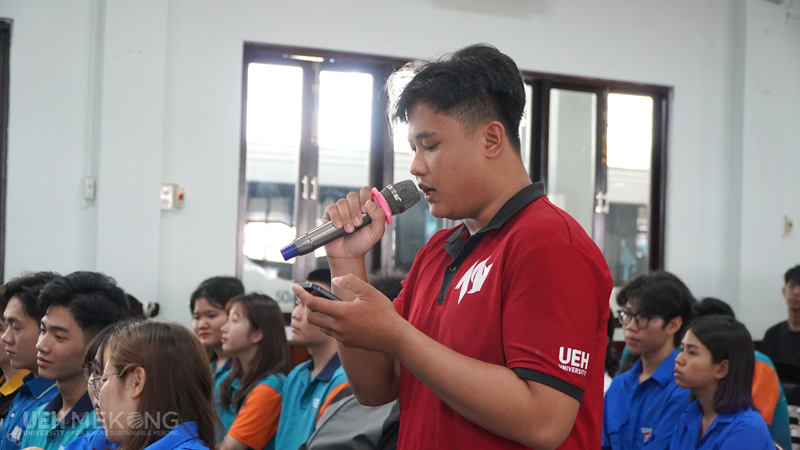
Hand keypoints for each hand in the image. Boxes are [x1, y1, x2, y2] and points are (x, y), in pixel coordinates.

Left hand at [291, 274, 407, 353]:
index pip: (312, 303)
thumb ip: (351, 282)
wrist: (394, 338)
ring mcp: (341, 337)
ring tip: (329, 305)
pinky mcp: (346, 343)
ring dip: (320, 316)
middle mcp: (337, 327)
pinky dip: (331, 324)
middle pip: (311, 317)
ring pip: (321, 326)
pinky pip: (332, 333)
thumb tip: (337, 279)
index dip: (300, 293)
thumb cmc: (384, 314)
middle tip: (311, 296)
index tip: (294, 286)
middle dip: (308, 306)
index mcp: (341, 312)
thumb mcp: (369, 292)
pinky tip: (343, 318)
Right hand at [321, 186, 385, 259]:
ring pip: (342, 202)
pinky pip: (331, 208)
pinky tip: (339, 226)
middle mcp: (353, 206)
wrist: (348, 254)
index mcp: (366, 207)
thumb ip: (379, 216)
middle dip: (355, 210)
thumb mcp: (377, 231)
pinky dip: (336, 217)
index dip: (365, 197)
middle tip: (358, 224)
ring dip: (346, 217)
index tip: (366, 210)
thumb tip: (370, 203)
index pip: (365, 191)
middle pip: (352, 195)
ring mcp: (341, 210)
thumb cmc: (362, 242)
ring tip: (349, 230)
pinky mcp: (330, 215)